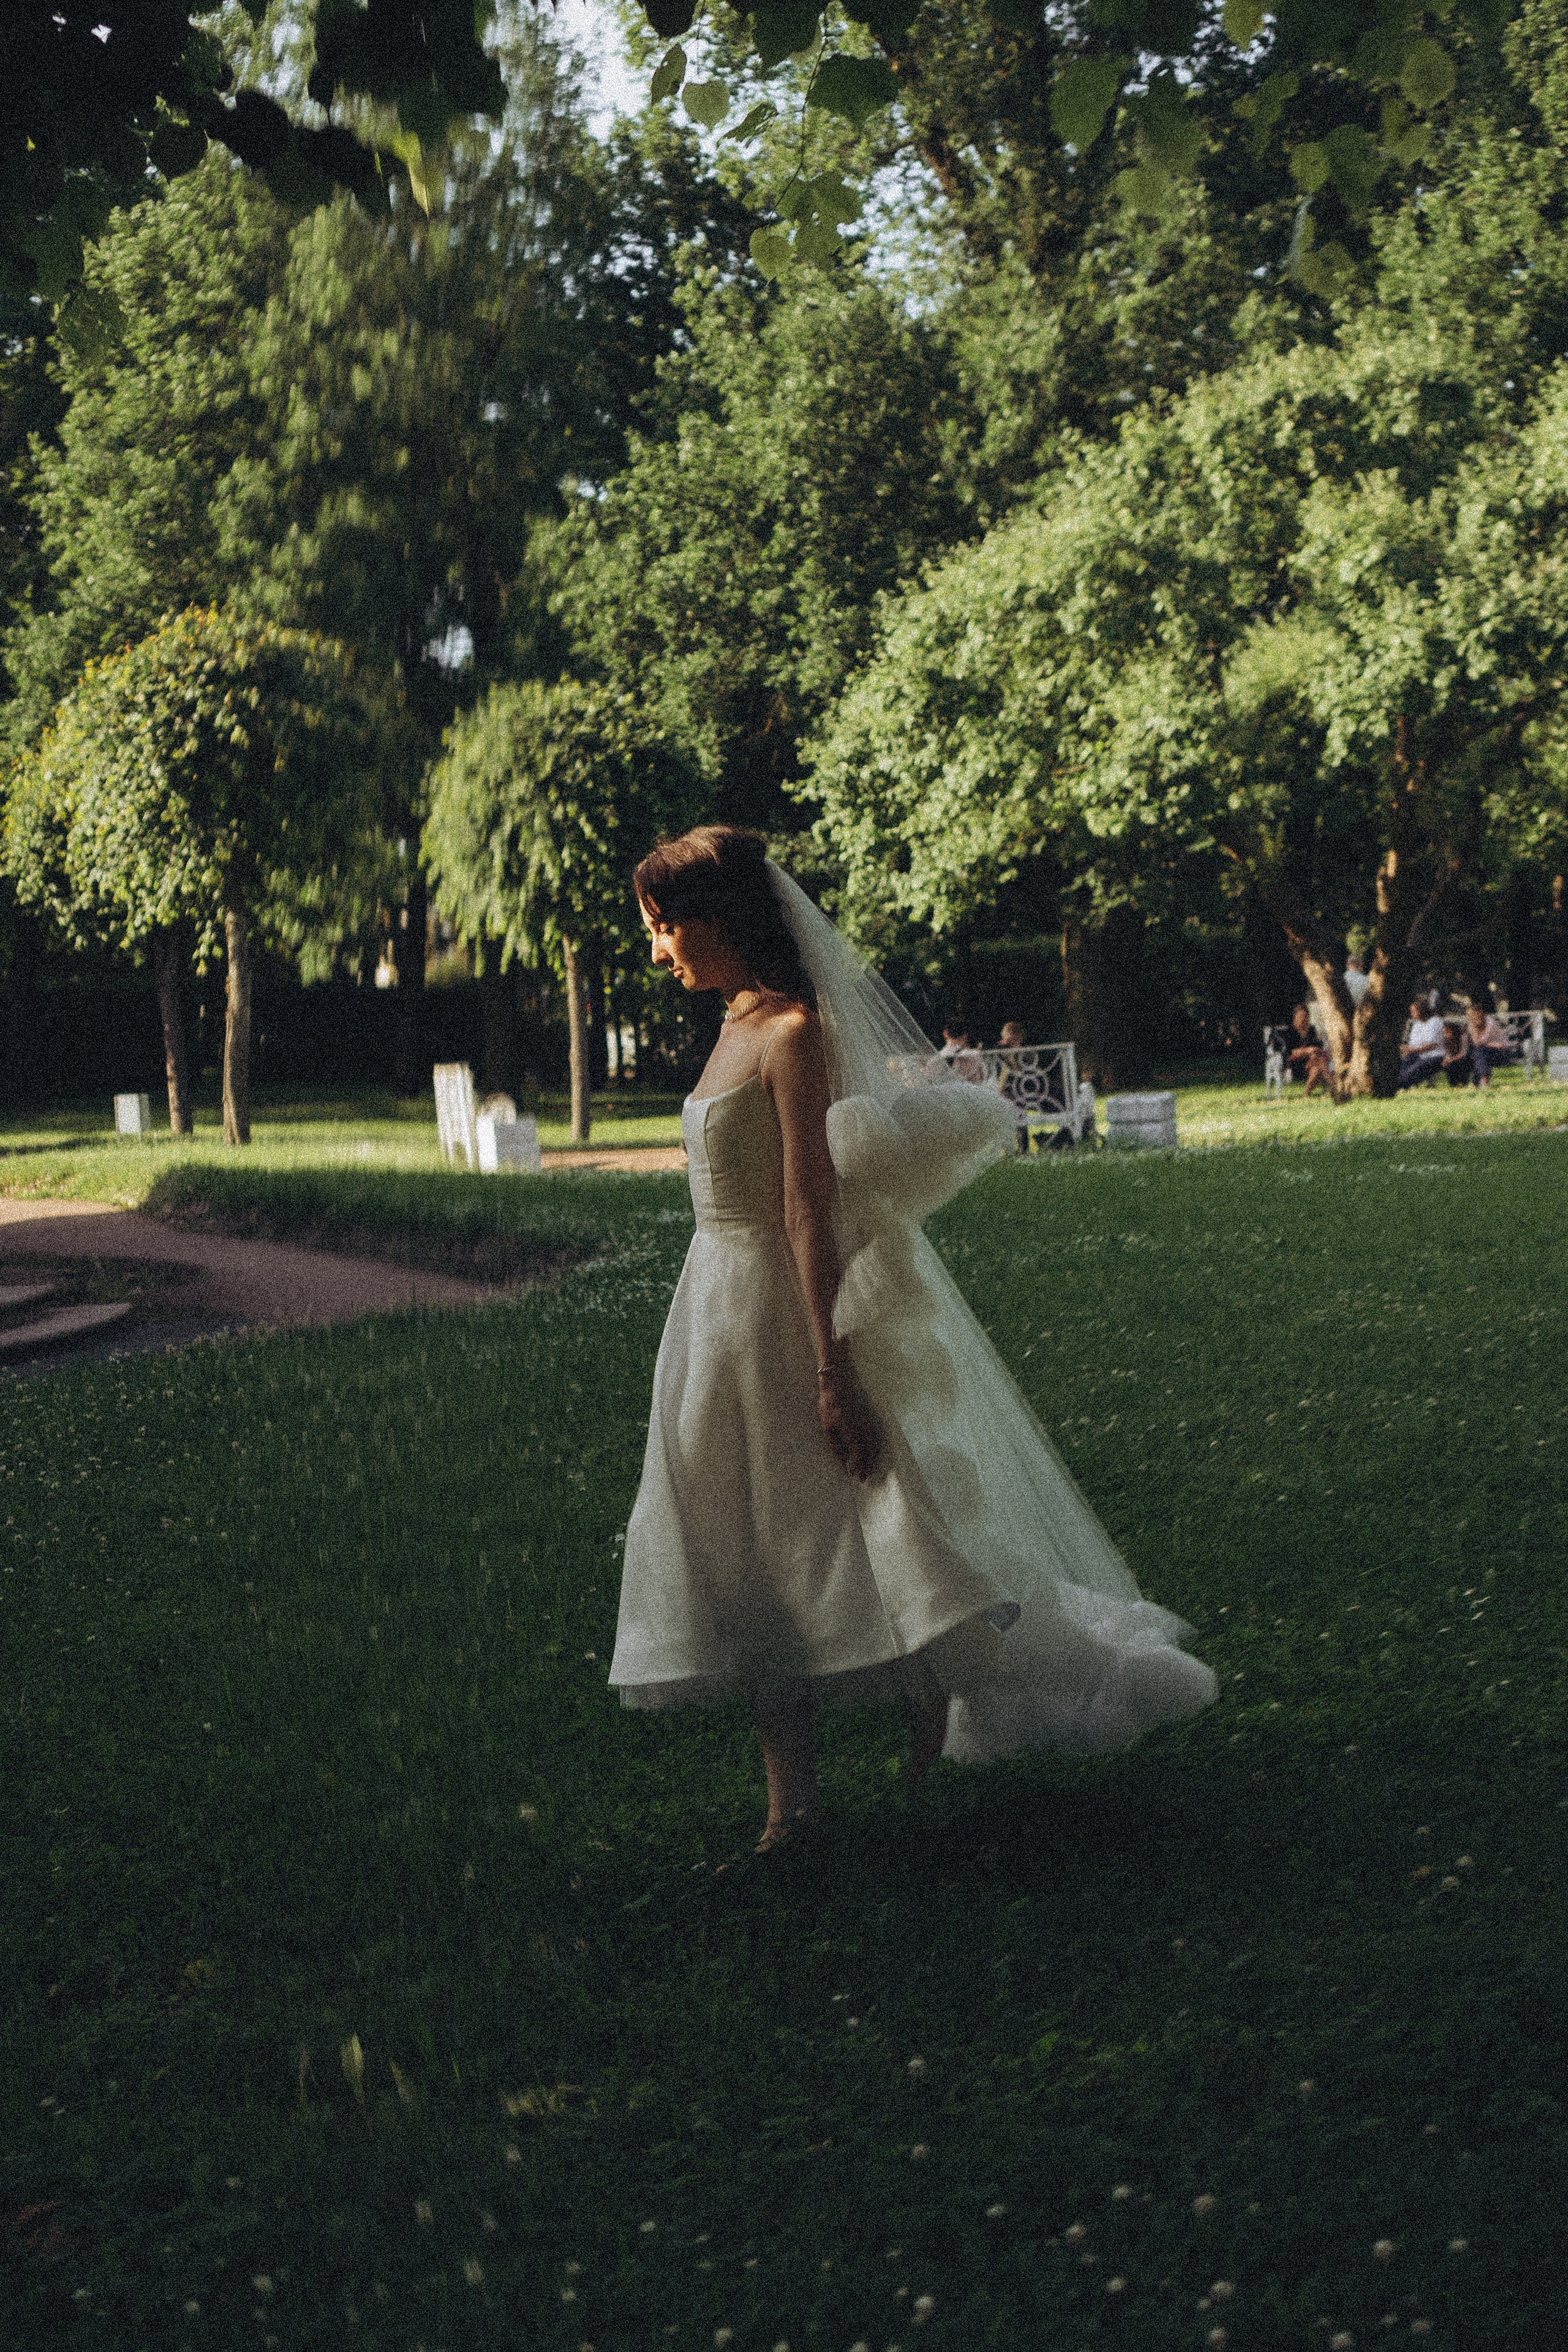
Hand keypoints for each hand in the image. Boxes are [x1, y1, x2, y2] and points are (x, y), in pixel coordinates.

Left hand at [818, 1361, 881, 1481]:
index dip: (857, 1466)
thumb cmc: (829, 1404)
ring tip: (869, 1469)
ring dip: (873, 1459)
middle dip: (867, 1467)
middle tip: (863, 1479)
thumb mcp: (828, 1427)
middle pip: (869, 1452)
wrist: (838, 1383)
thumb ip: (835, 1445)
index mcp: (852, 1431)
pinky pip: (876, 1437)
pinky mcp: (869, 1418)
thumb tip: (842, 1460)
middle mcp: (863, 1428)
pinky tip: (872, 1453)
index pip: (858, 1454)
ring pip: (875, 1445)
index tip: (853, 1476)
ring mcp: (868, 1422)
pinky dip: (875, 1449)